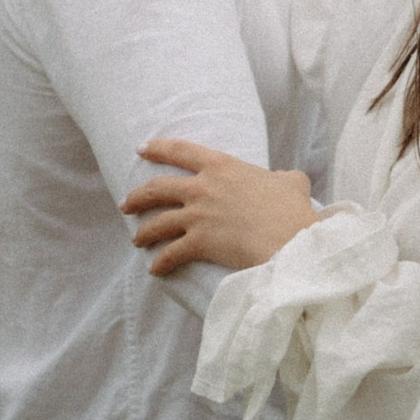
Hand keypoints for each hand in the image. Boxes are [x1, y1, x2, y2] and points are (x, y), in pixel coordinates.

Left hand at [124, 139, 319, 276]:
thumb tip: (285, 178)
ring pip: (157, 223)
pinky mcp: (198, 243)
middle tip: (126, 204)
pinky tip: (155, 270)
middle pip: (157, 189)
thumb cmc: (293, 210)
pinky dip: (160, 263)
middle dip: (137, 197)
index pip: (181, 151)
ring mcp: (197, 215)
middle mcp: (202, 188)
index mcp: (221, 166)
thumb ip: (282, 176)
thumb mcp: (291, 182)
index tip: (140, 149)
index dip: (157, 148)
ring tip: (136, 239)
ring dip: (143, 232)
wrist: (291, 239)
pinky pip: (170, 254)